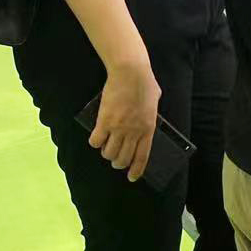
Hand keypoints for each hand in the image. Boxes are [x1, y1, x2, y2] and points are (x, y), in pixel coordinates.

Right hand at [89, 61, 161, 181]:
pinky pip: (96, 141)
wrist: (131, 74)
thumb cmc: (146, 84)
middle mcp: (133, 132)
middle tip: (115, 160)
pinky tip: (96, 138)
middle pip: (123, 158)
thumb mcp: (155, 102)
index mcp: (148, 129)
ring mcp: (118, 128)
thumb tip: (146, 120)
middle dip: (118, 163)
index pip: (142, 157)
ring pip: (108, 153)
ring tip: (106, 148)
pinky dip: (95, 143)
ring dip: (106, 153)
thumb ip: (150, 114)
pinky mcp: (104, 121)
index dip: (136, 170)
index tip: (131, 177)